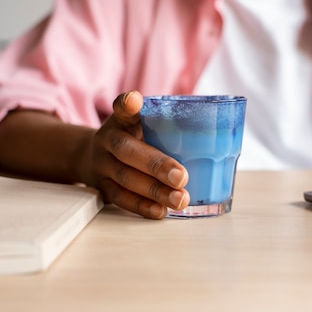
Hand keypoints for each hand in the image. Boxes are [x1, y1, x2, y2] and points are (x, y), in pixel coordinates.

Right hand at [78, 90, 189, 218]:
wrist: (90, 157)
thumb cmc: (133, 140)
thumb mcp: (142, 125)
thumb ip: (168, 126)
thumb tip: (220, 135)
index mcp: (122, 120)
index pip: (123, 107)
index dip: (128, 104)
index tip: (136, 101)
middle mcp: (108, 139)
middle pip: (127, 150)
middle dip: (156, 165)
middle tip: (182, 177)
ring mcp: (102, 164)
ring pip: (126, 178)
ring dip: (155, 191)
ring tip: (180, 199)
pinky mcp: (101, 186)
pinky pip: (120, 198)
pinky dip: (142, 206)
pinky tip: (160, 210)